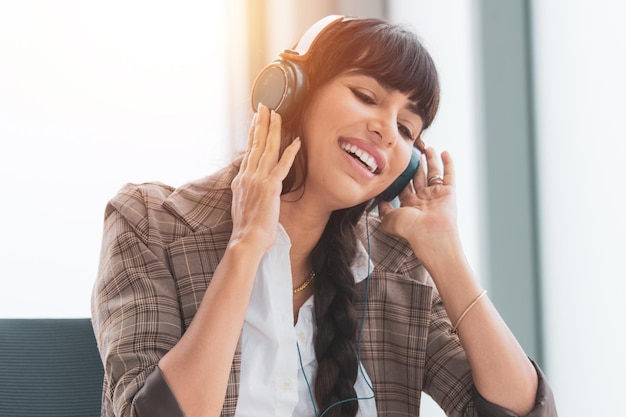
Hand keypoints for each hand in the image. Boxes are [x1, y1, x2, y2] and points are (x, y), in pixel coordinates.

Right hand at [229, 104, 300, 251]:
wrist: (245, 240)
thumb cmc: (247, 229)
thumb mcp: (241, 205)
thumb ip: (246, 191)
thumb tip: (248, 185)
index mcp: (241, 180)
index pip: (248, 151)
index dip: (253, 133)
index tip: (256, 120)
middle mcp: (247, 176)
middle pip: (256, 144)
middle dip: (260, 123)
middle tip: (264, 107)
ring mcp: (258, 181)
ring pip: (267, 149)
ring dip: (272, 130)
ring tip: (276, 114)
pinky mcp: (270, 188)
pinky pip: (282, 166)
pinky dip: (289, 152)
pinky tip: (296, 141)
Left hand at [378, 147, 458, 258]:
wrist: (430, 234)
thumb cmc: (410, 229)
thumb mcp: (389, 219)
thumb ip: (383, 210)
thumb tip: (380, 201)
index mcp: (409, 205)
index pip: (405, 186)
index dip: (401, 175)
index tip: (397, 162)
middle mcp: (423, 199)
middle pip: (419, 177)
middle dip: (416, 165)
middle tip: (413, 151)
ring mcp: (436, 195)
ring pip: (433, 173)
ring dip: (430, 160)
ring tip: (427, 148)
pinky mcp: (449, 192)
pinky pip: (449, 175)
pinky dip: (448, 163)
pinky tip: (444, 152)